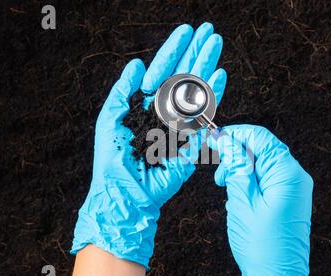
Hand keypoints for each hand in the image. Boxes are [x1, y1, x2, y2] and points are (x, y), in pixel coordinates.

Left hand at [72, 23, 226, 268]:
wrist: (125, 191)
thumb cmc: (112, 156)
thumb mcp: (110, 117)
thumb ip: (123, 90)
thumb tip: (137, 65)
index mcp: (146, 103)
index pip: (163, 70)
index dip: (174, 49)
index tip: (187, 30)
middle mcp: (166, 110)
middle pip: (184, 75)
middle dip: (197, 51)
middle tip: (210, 30)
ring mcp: (181, 124)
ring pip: (197, 89)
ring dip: (208, 65)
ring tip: (218, 43)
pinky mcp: (192, 141)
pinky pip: (204, 115)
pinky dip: (213, 95)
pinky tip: (220, 75)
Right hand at [209, 125, 314, 275]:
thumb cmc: (262, 246)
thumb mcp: (242, 201)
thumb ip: (236, 167)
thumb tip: (227, 140)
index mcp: (287, 174)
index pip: (260, 137)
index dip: (235, 134)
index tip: (214, 139)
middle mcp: (294, 177)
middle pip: (261, 149)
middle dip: (235, 156)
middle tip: (218, 174)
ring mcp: (292, 189)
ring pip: (261, 165)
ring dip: (240, 171)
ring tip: (226, 188)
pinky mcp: (287, 199)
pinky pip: (265, 180)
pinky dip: (248, 183)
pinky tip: (238, 199)